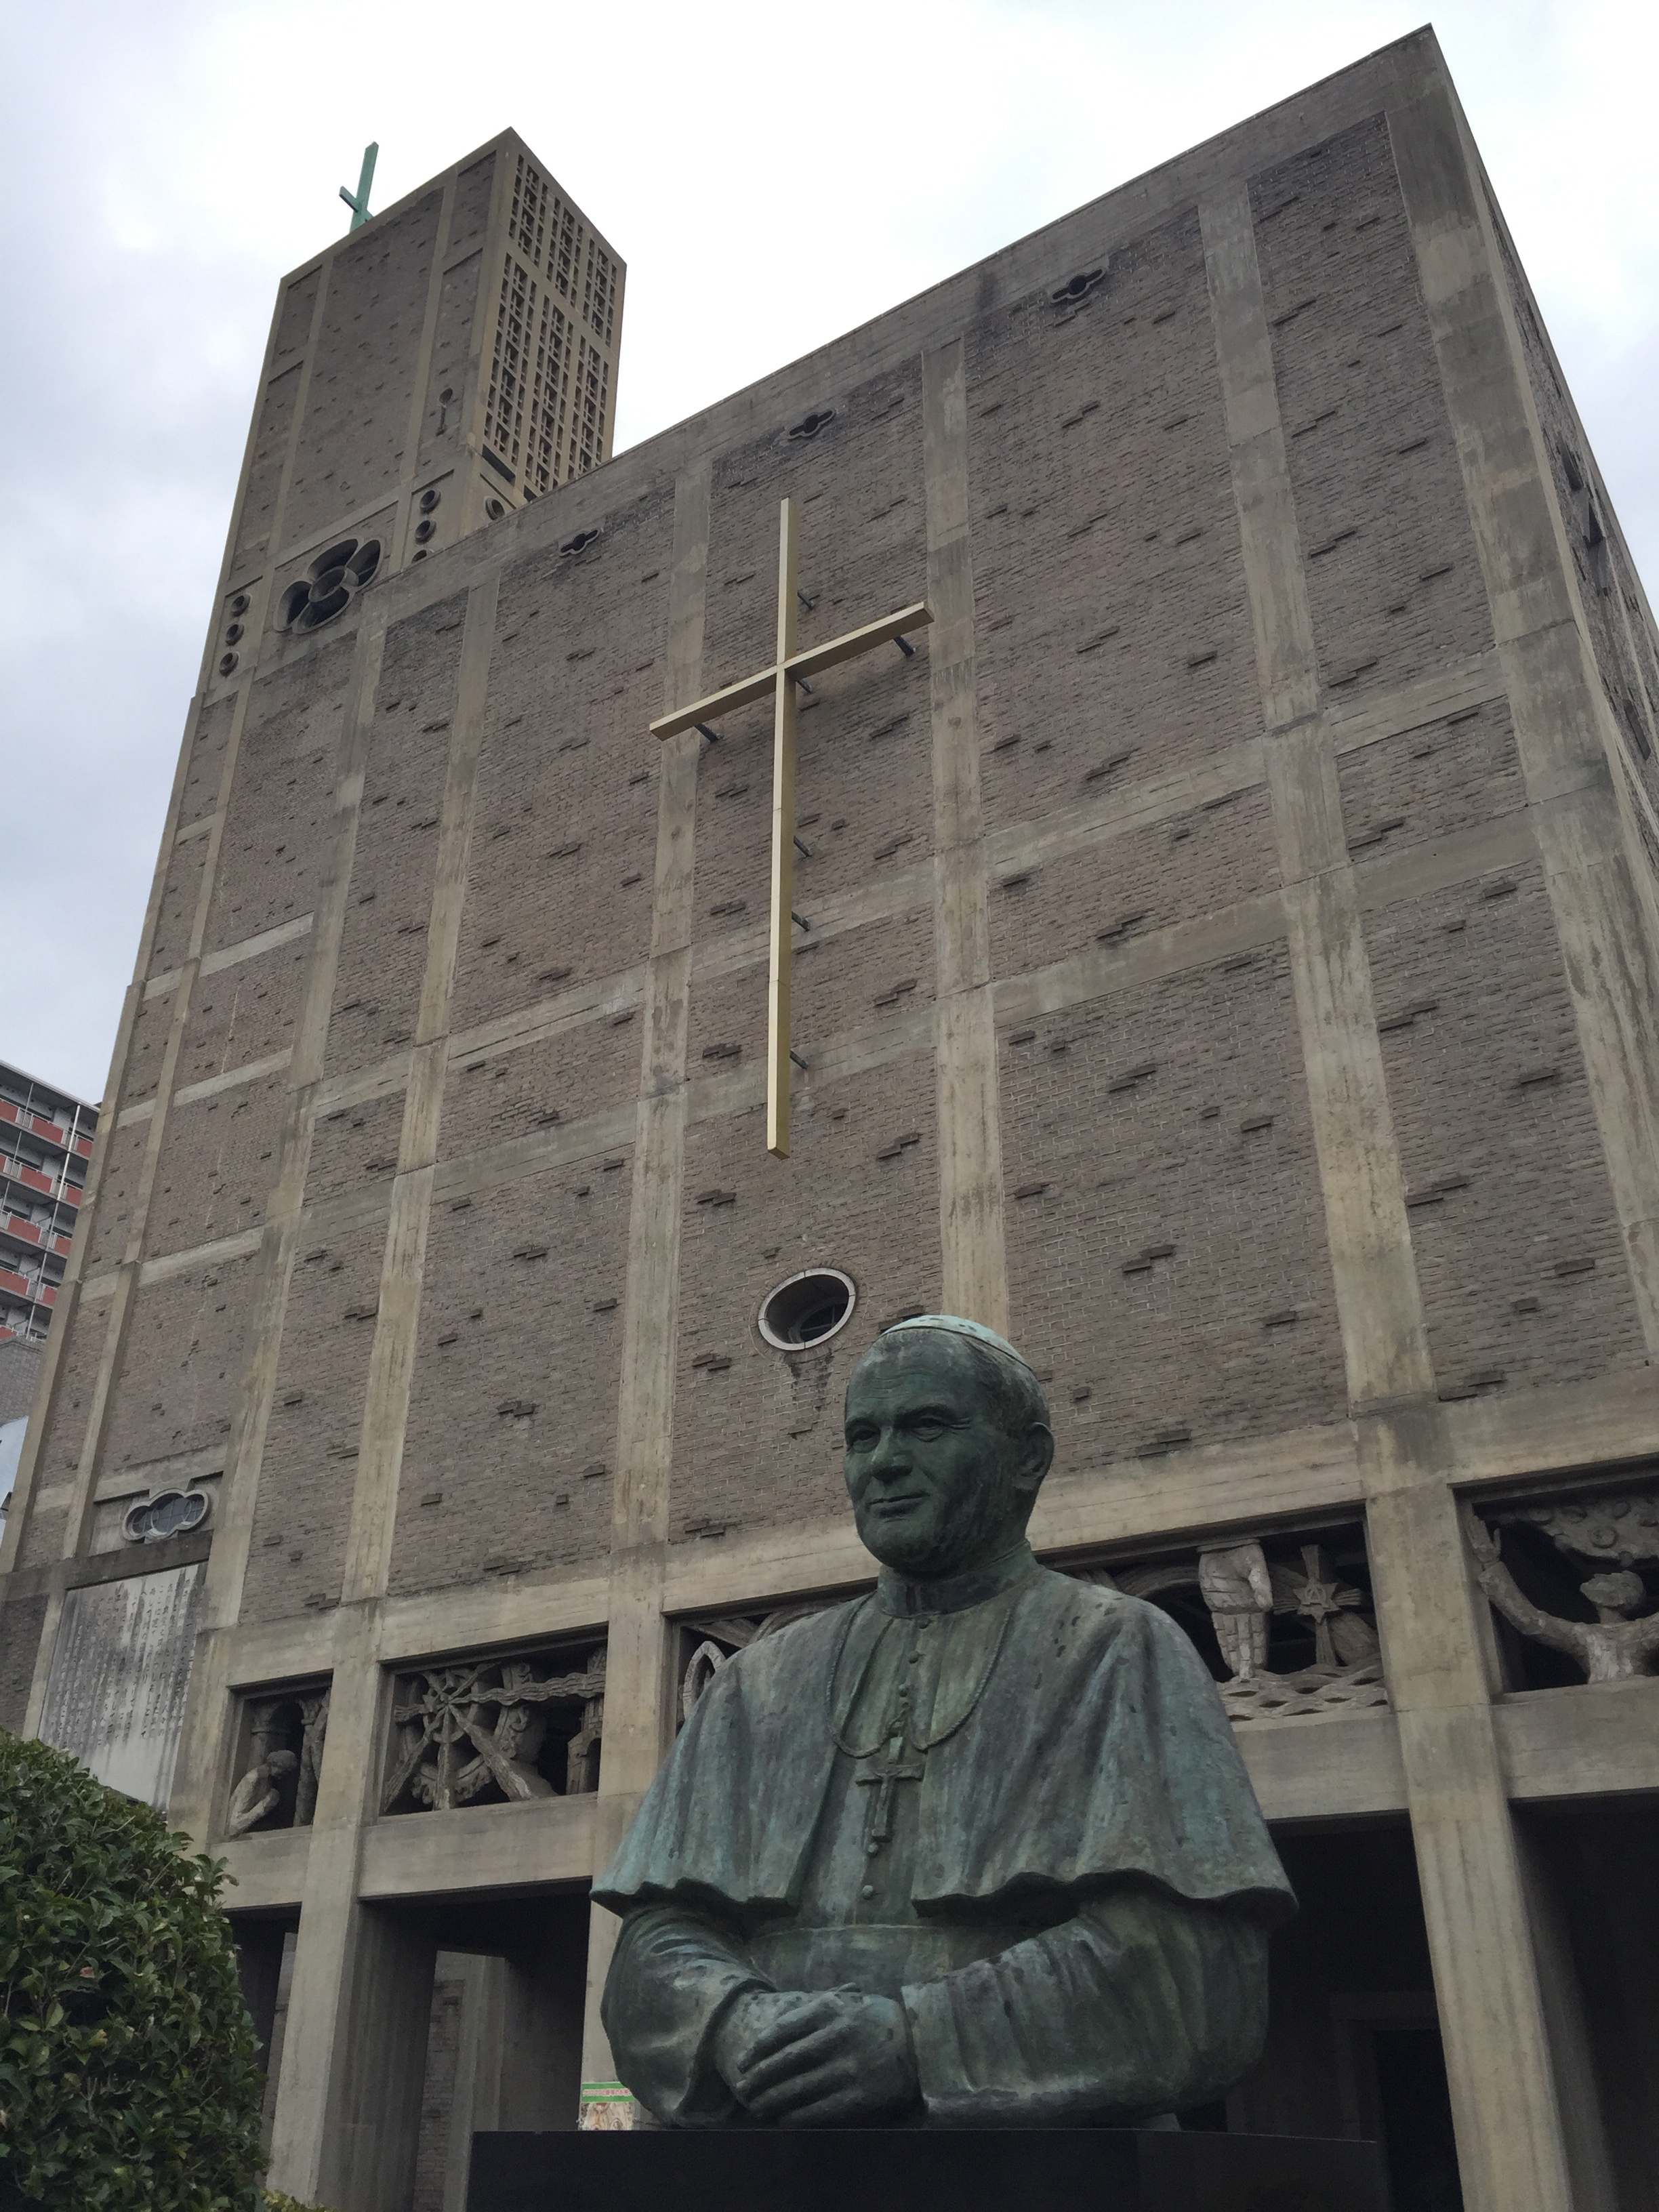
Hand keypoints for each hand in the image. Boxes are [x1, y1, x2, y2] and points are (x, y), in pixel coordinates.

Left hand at [713, 1986, 918, 2125]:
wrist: (924, 2044)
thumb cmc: (879, 2020)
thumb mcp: (851, 2001)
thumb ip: (817, 2007)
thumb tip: (774, 2027)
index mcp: (832, 2008)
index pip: (783, 2030)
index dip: (758, 2049)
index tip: (743, 2062)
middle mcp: (838, 2036)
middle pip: (785, 2062)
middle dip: (758, 2078)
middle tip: (743, 2090)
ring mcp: (850, 2068)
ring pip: (797, 2088)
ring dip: (771, 2101)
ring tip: (757, 2107)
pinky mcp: (861, 2097)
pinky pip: (818, 2111)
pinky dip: (795, 2116)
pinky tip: (783, 2119)